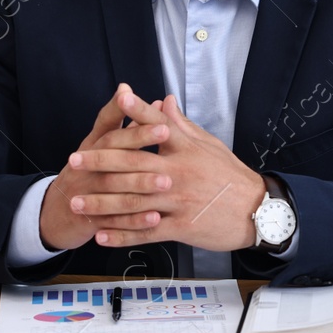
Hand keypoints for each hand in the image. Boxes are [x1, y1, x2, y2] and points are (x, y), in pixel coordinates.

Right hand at [38, 84, 173, 249]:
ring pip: (114, 186)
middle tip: (165, 131)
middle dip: (138, 139)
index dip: (126, 112)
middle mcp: (86, 166)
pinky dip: (135, 220)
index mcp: (92, 146)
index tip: (151, 105)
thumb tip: (136, 94)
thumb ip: (119, 123)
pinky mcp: (89, 219)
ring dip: (141, 183)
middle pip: (111, 150)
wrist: (53, 214)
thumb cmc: (84, 174)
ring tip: (166, 181)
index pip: (107, 124)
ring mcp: (86, 192)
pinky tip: (155, 217)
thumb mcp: (97, 147)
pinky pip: (114, 220)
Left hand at [71, 94, 264, 251]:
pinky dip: (122, 234)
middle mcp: (179, 172)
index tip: (119, 98)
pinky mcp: (182, 226)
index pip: (159, 125)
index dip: (138, 111)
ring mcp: (179, 200)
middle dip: (101, 161)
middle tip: (74, 161)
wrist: (257, 211)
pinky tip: (101, 234)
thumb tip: (163, 101)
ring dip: (102, 203)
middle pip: (134, 163)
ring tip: (77, 203)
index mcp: (186, 149)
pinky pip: (146, 232)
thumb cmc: (230, 176)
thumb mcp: (209, 145)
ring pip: (133, 201)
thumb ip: (181, 125)